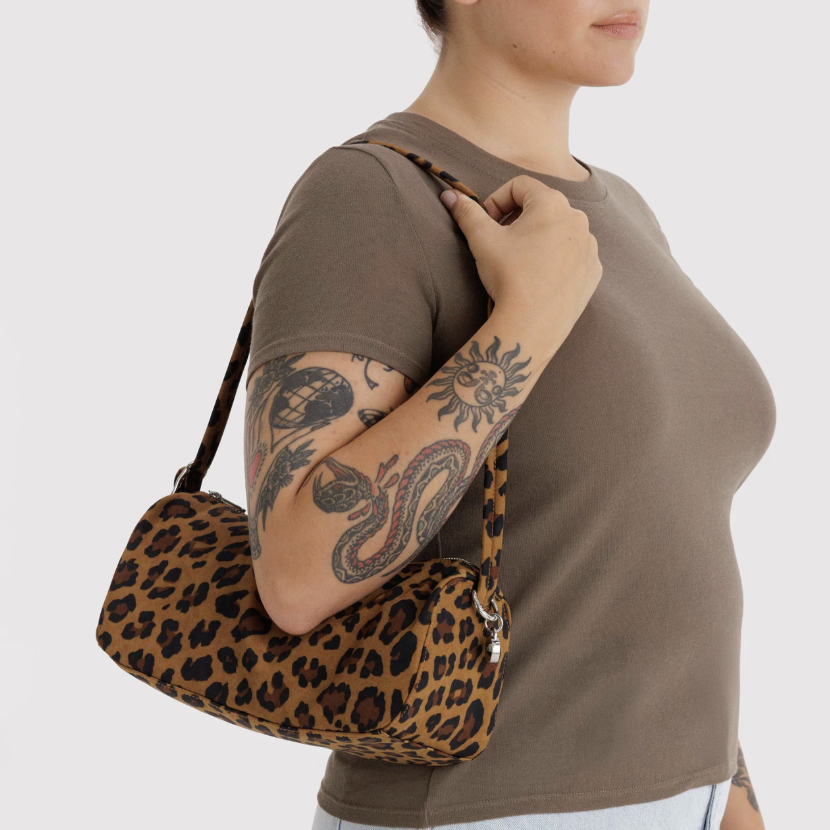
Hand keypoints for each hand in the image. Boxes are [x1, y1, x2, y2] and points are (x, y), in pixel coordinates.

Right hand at [440, 175, 601, 344]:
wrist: (531, 324)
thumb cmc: (508, 276)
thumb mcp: (482, 240)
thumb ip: (467, 212)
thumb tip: (450, 196)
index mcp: (552, 203)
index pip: (520, 185)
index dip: (497, 200)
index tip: (488, 223)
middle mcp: (578, 219)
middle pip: (542, 206)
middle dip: (518, 219)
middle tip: (502, 242)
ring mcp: (589, 246)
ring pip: (560, 230)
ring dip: (539, 238)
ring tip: (520, 261)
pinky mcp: (593, 271)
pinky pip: (574, 255)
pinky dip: (557, 259)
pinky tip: (539, 277)